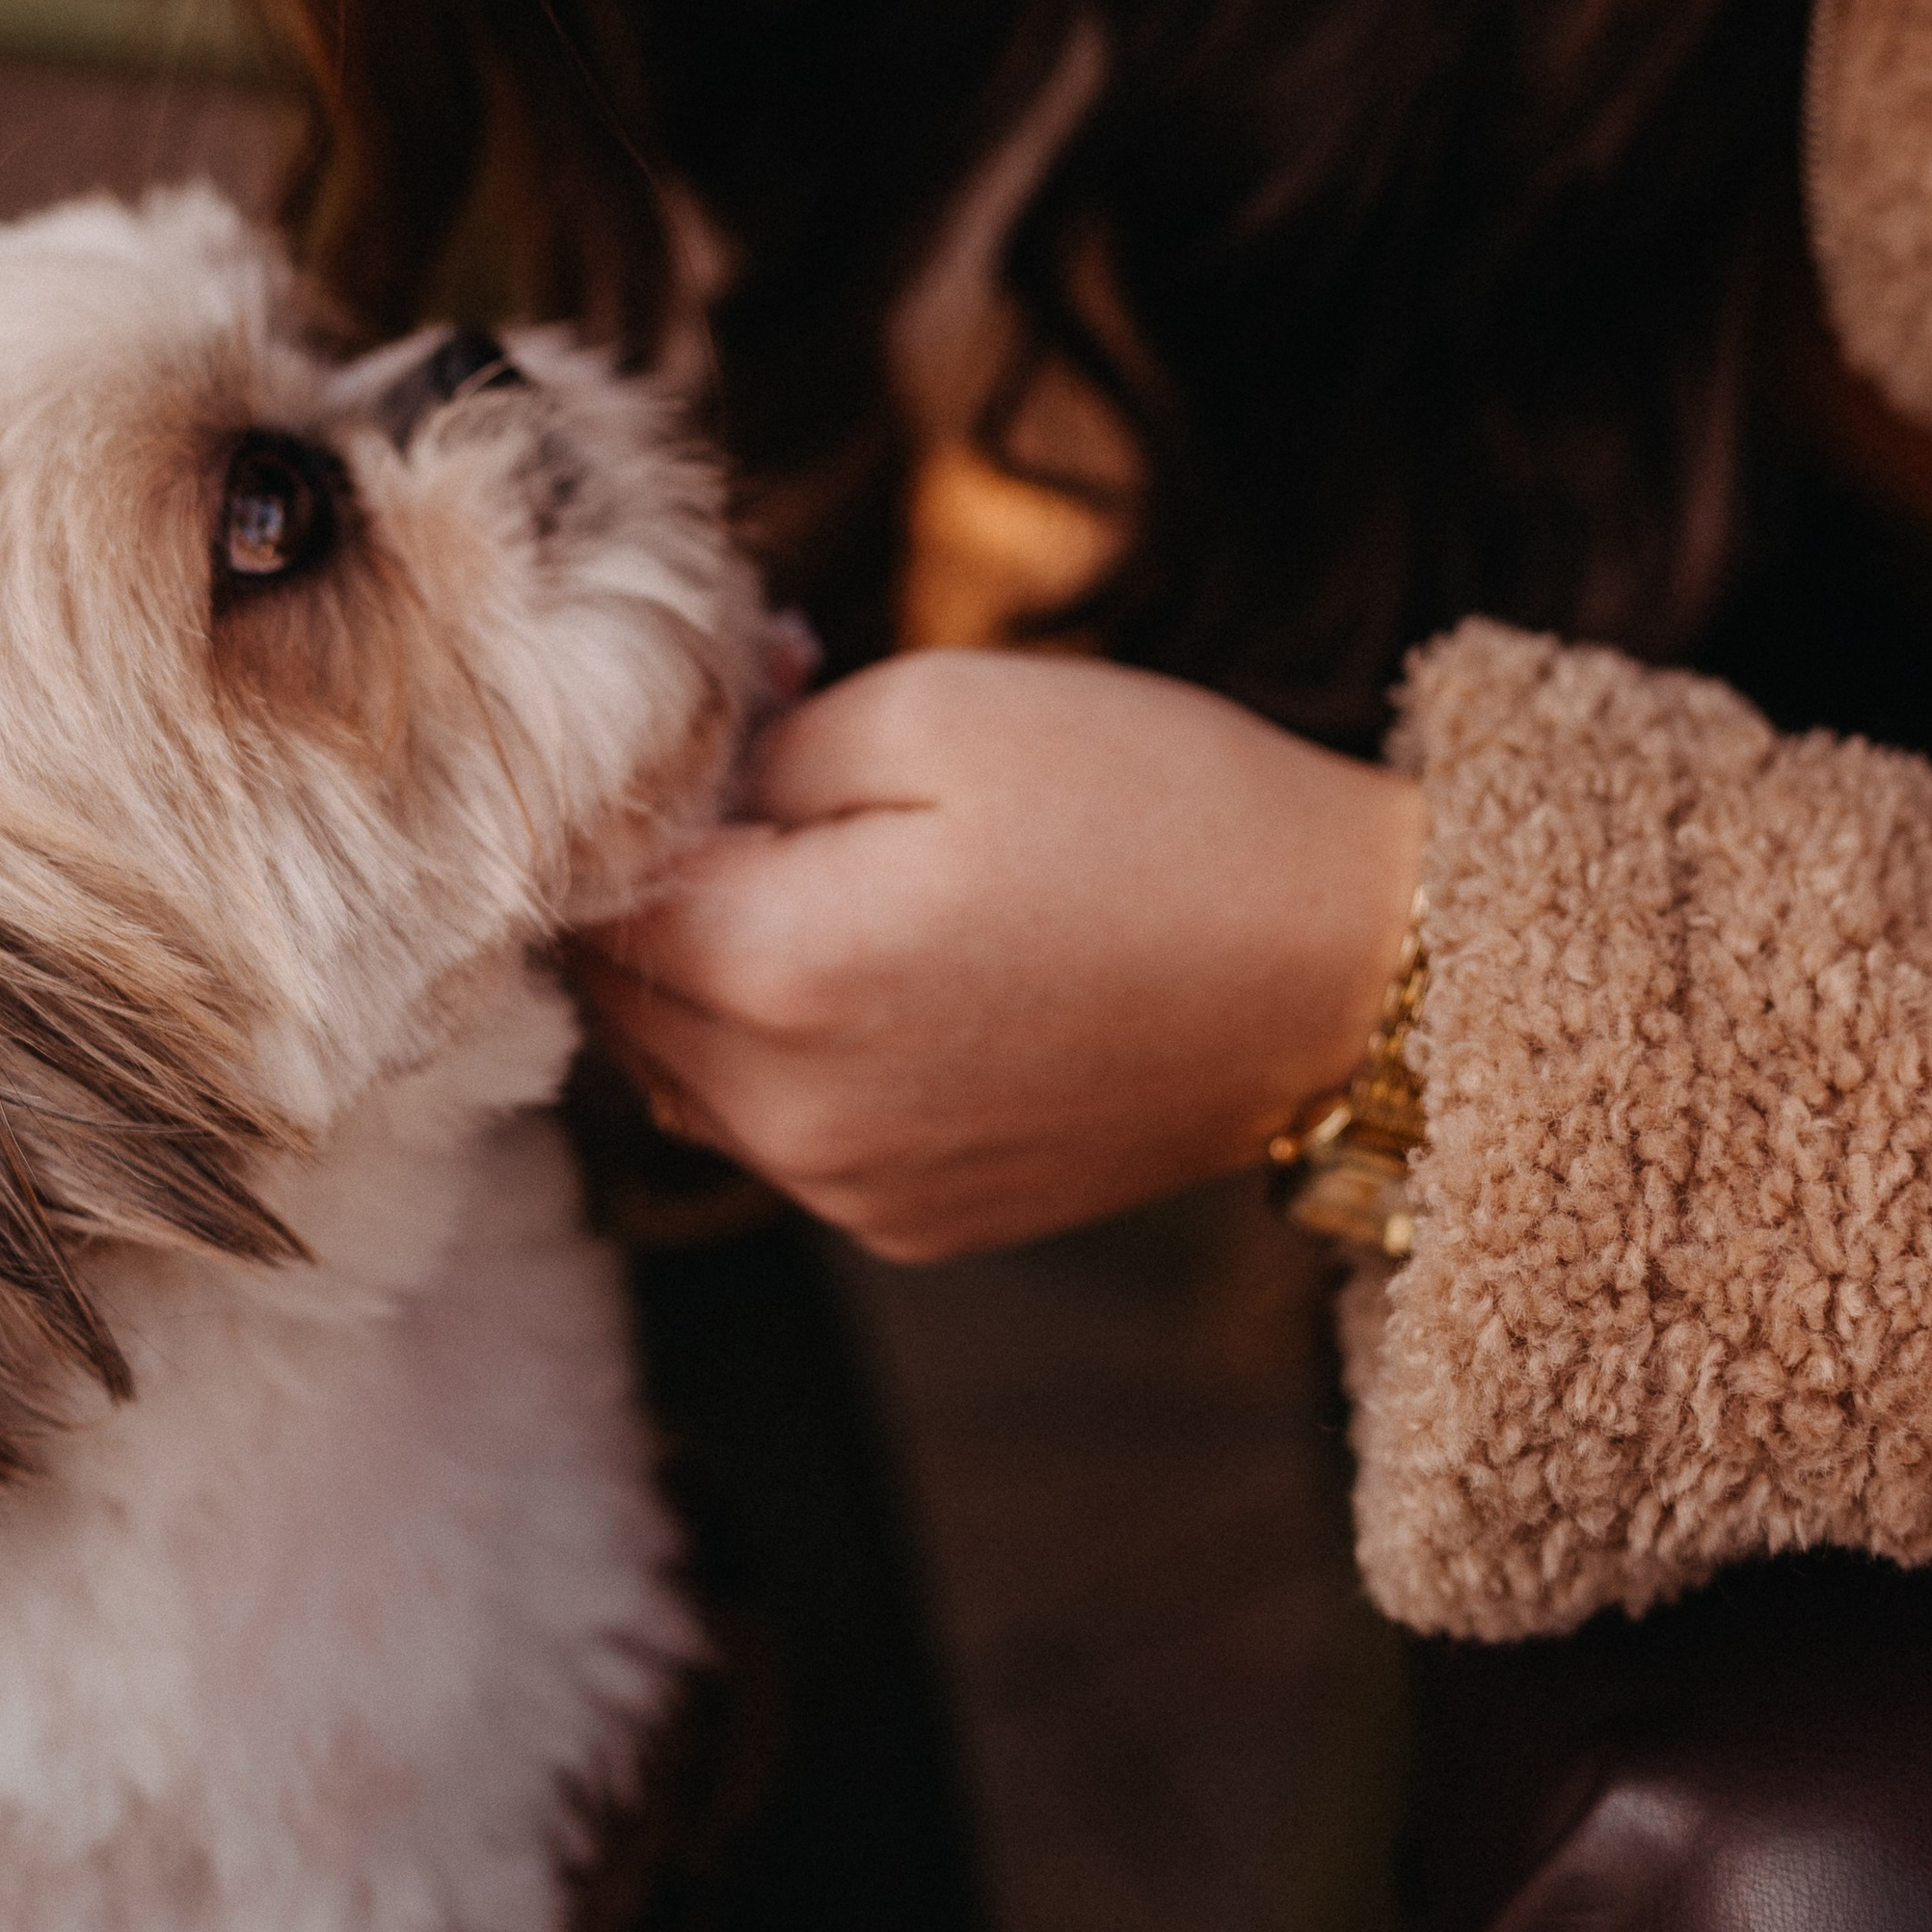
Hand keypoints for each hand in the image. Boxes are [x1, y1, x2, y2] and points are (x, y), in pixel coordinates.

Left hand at [576, 647, 1425, 1261]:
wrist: (1344, 972)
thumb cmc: (1154, 808)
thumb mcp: (934, 707)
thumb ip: (753, 753)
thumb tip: (665, 792)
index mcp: (778, 976)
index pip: (587, 892)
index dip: (632, 794)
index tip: (712, 725)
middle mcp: (791, 1120)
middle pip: (621, 994)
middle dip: (666, 878)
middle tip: (776, 769)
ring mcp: (853, 1191)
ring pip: (684, 1070)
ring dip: (718, 969)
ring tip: (839, 861)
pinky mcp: (914, 1225)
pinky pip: (781, 1130)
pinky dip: (793, 1046)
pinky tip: (898, 959)